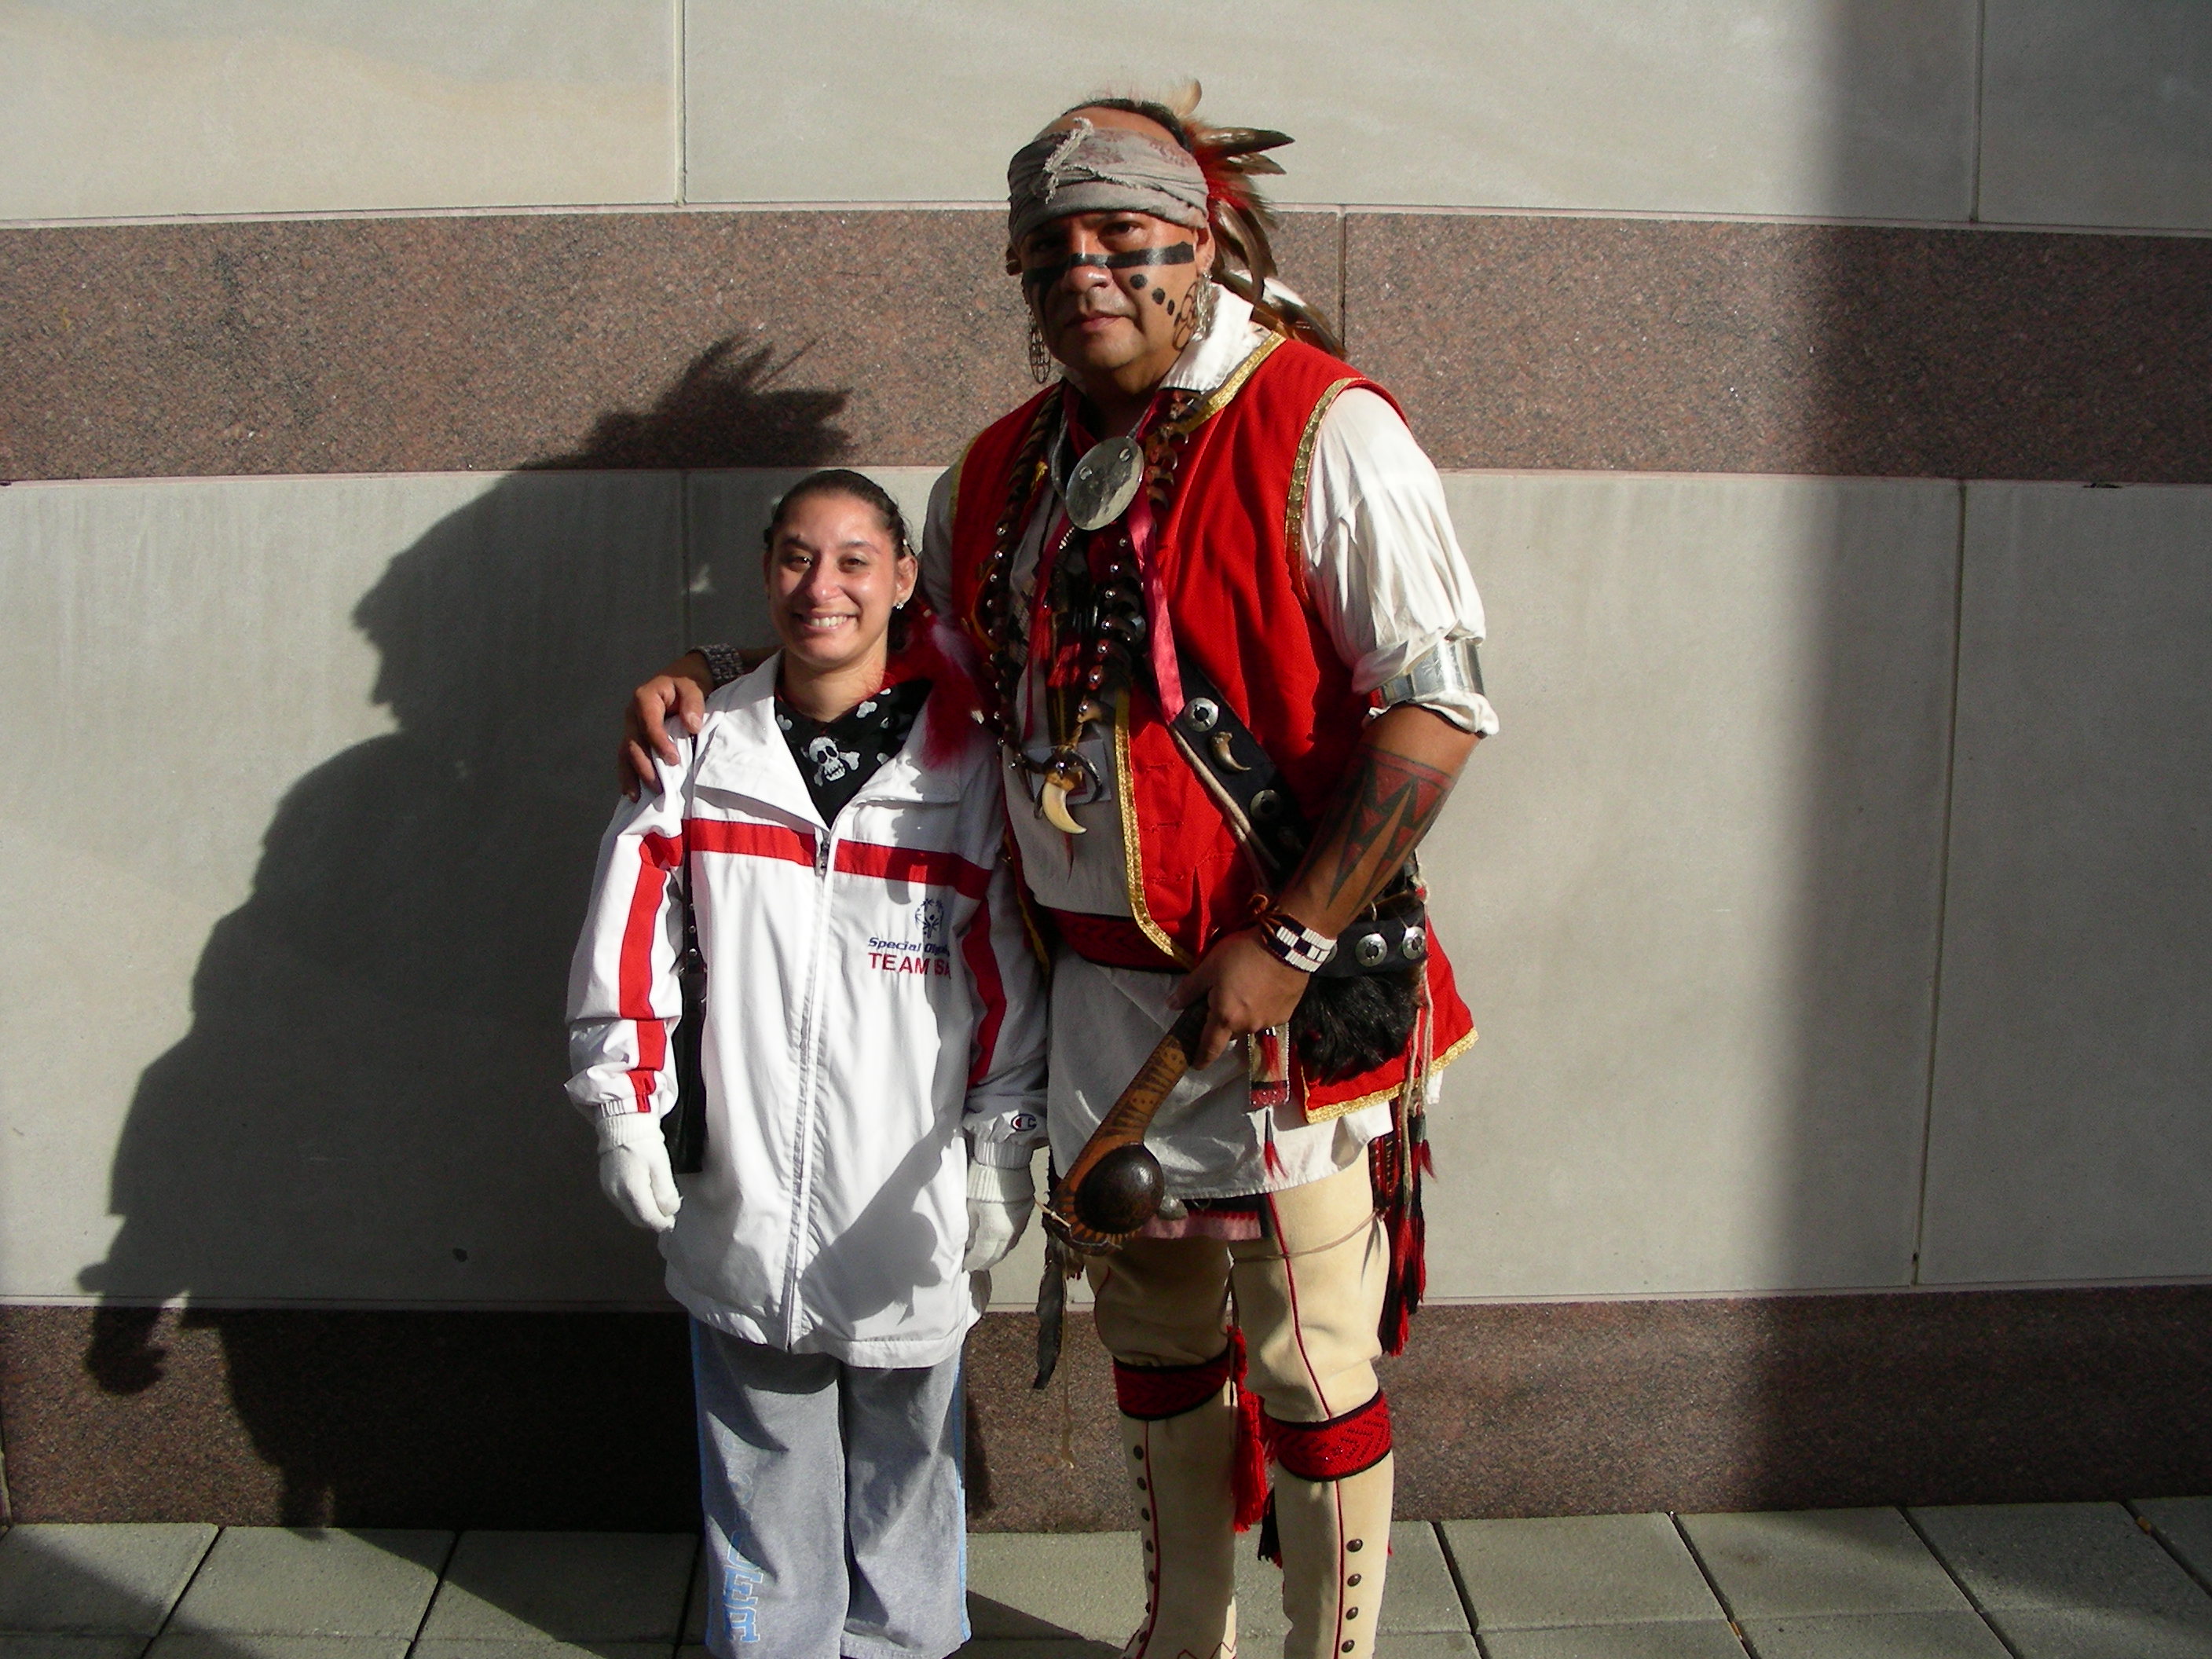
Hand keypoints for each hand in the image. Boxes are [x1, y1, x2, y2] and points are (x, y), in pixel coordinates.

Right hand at [596, 1118, 680, 1231]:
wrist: (623, 1125)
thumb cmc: (644, 1144)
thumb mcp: (662, 1166)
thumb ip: (666, 1192)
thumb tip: (669, 1212)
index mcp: (631, 1190)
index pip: (648, 1219)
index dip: (662, 1223)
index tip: (672, 1221)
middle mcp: (616, 1194)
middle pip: (637, 1220)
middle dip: (653, 1220)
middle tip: (668, 1214)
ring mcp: (609, 1191)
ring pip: (630, 1212)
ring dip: (644, 1212)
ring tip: (658, 1202)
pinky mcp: (607, 1186)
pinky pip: (623, 1203)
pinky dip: (635, 1204)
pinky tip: (645, 1193)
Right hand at [620, 652, 712, 799]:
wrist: (682, 679)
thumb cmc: (687, 683)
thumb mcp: (693, 686)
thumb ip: (693, 704)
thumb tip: (692, 726)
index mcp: (644, 698)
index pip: (649, 724)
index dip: (659, 743)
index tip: (674, 760)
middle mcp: (632, 714)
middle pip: (633, 743)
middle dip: (644, 766)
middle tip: (659, 787)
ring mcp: (631, 727)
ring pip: (625, 754)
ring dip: (631, 776)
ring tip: (636, 797)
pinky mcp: (635, 738)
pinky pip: (627, 758)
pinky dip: (629, 775)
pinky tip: (632, 793)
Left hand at [963, 1159, 1035, 1271]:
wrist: (1005, 1157)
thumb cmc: (981, 1178)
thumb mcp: (968, 1206)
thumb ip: (970, 1229)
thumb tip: (969, 1242)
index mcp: (994, 1230)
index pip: (982, 1256)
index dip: (972, 1263)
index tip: (964, 1265)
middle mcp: (1011, 1231)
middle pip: (998, 1256)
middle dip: (984, 1261)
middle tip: (973, 1261)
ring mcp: (1022, 1223)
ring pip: (1008, 1247)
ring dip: (996, 1252)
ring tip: (984, 1250)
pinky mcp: (1027, 1212)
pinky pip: (1015, 1234)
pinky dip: (1005, 1241)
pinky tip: (997, 1237)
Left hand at [1168, 928, 1311, 1067]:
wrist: (1287, 946)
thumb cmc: (1242, 954)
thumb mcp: (1209, 966)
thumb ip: (1189, 989)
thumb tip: (1172, 1005)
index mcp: (1226, 1017)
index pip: (1210, 1047)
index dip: (1201, 1058)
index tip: (1196, 1065)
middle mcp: (1248, 1026)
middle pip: (1230, 1033)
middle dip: (1224, 1024)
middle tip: (1222, 1001)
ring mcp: (1269, 1021)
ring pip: (1250, 1025)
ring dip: (1244, 1016)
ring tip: (1245, 991)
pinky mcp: (1286, 1014)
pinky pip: (1267, 1017)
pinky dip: (1261, 1008)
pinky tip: (1263, 990)